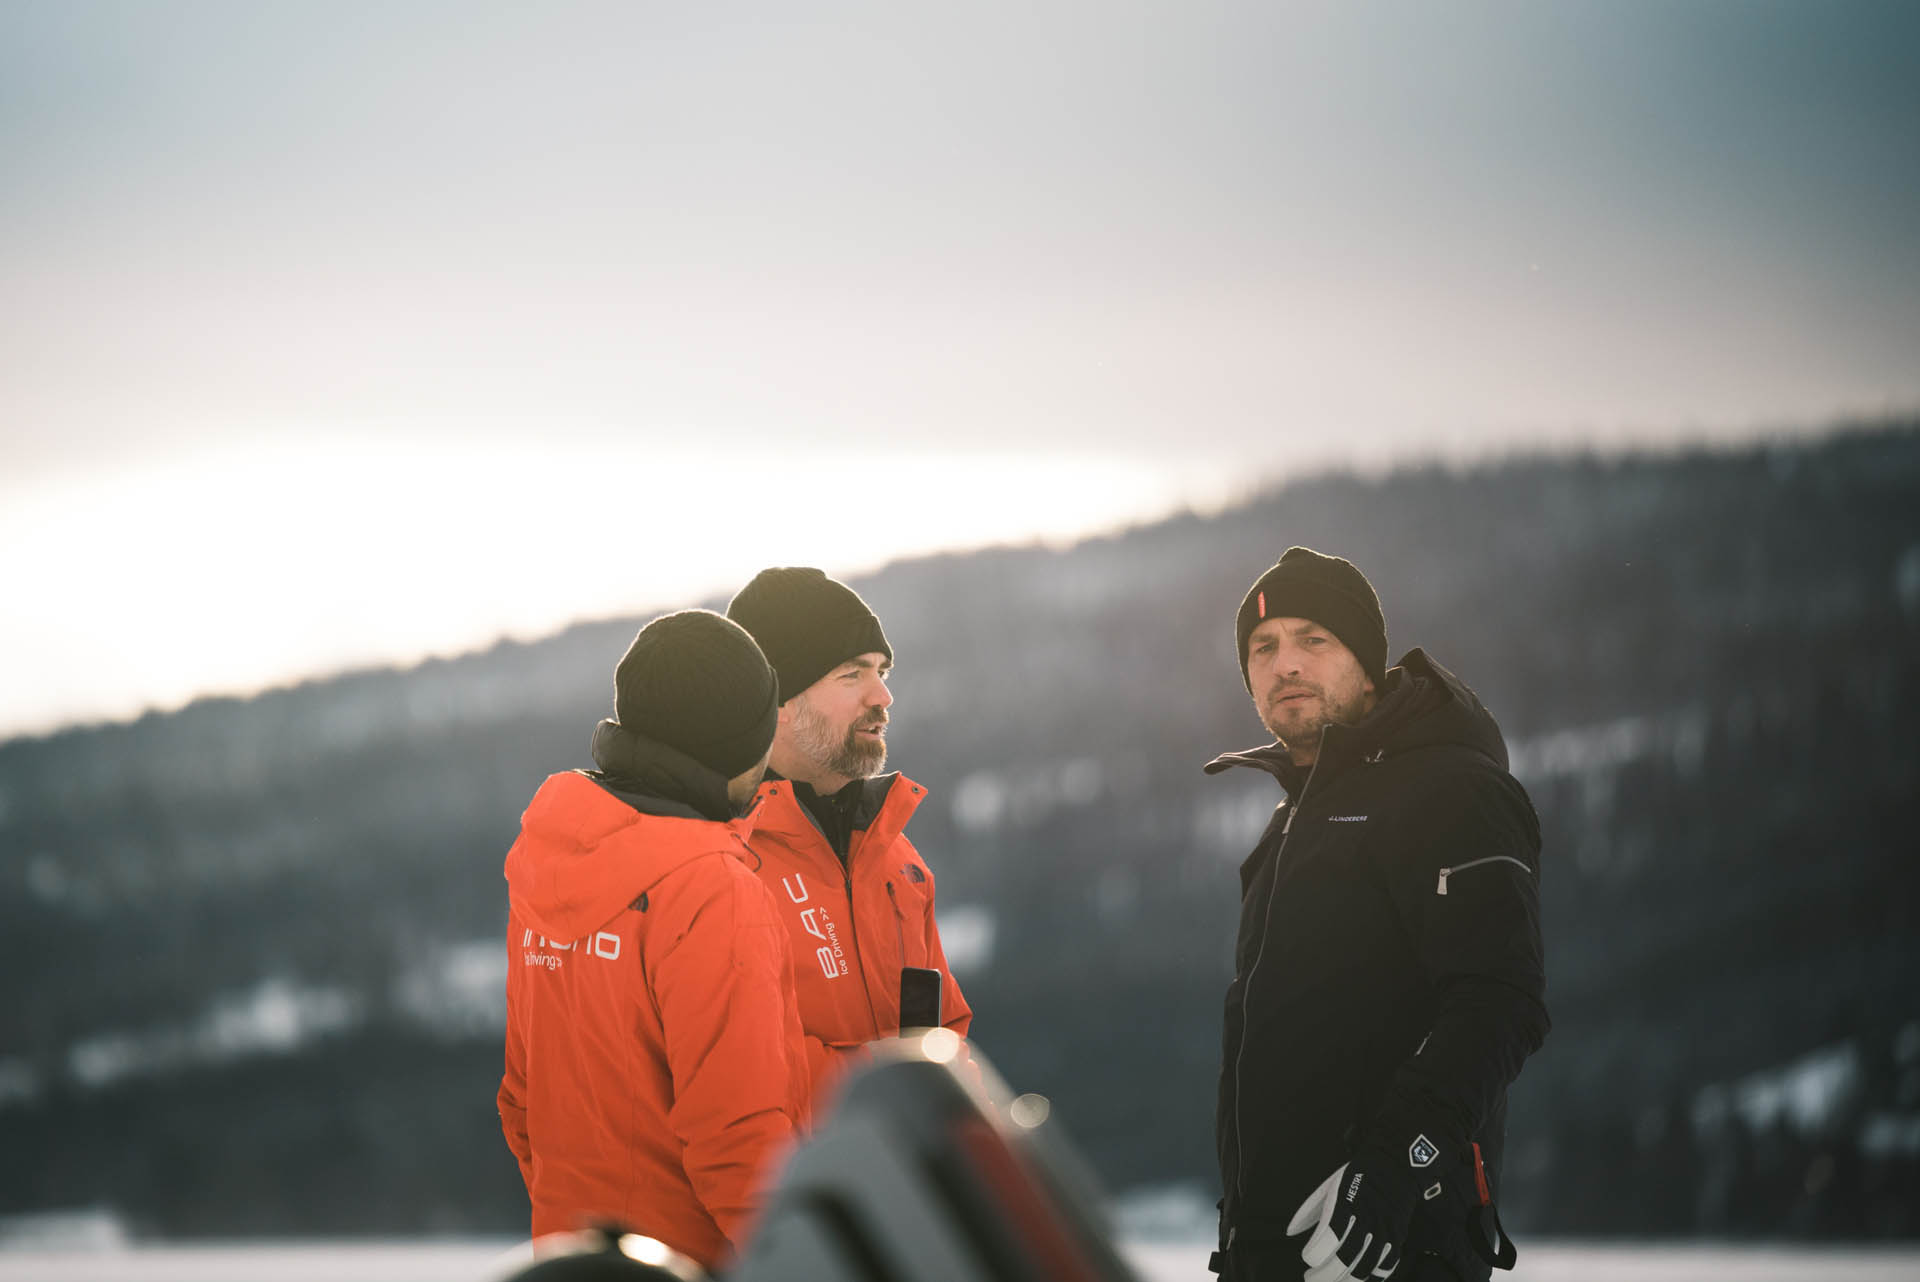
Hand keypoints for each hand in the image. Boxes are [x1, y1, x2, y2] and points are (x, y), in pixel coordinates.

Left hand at [1287, 1120, 1450, 1281]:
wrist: (1396, 1165)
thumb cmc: (1358, 1175)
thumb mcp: (1329, 1184)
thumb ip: (1309, 1210)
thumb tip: (1290, 1232)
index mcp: (1345, 1204)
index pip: (1326, 1240)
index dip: (1313, 1255)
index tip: (1307, 1257)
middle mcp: (1365, 1220)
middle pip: (1343, 1261)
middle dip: (1323, 1276)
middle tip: (1312, 1278)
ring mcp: (1383, 1231)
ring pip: (1364, 1269)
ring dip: (1345, 1281)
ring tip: (1333, 1280)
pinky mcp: (1397, 1238)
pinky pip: (1385, 1267)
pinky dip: (1371, 1276)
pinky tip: (1357, 1275)